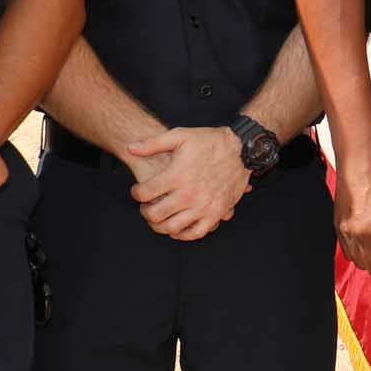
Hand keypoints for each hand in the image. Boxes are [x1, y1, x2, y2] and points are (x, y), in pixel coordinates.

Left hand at [131, 126, 251, 241]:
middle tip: (146, 207)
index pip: (144, 193)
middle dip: (145, 212)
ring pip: (172, 228)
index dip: (136, 193)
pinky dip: (182, 234)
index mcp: (176, 175)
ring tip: (158, 217)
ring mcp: (203, 206)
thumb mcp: (180, 135)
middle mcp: (188, 194)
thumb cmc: (209, 141)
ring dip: (159, 225)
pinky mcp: (216, 214)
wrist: (240, 149)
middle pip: (154, 214)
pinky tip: (176, 228)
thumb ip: (153, 143)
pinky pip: (195, 233)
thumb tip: (130, 148)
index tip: (138, 191)